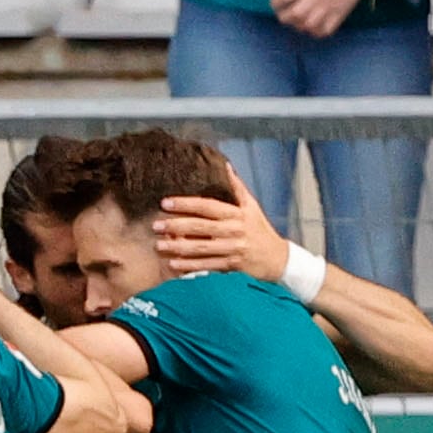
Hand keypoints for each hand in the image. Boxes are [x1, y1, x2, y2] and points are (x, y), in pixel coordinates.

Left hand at [154, 170, 288, 281]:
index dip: (186, 203)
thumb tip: (225, 166)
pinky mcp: (231, 265)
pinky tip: (173, 264)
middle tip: (155, 225)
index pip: (207, 206)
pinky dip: (189, 265)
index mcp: (237, 214)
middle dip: (176, 225)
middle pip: (200, 227)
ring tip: (159, 245)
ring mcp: (232, 248)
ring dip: (178, 247)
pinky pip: (207, 265)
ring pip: (201, 247)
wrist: (276, 257)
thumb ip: (236, 188)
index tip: (165, 202)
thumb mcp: (251, 206)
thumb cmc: (259, 229)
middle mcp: (234, 230)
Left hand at [269, 0, 379, 38]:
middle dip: (285, 15)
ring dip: (299, 24)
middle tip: (288, 13)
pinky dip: (316, 31)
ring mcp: (328, 8)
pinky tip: (315, 25)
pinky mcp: (339, 16)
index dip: (275, 1)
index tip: (278, 0)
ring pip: (305, 26)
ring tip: (301, 19)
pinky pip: (322, 32)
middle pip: (292, 15)